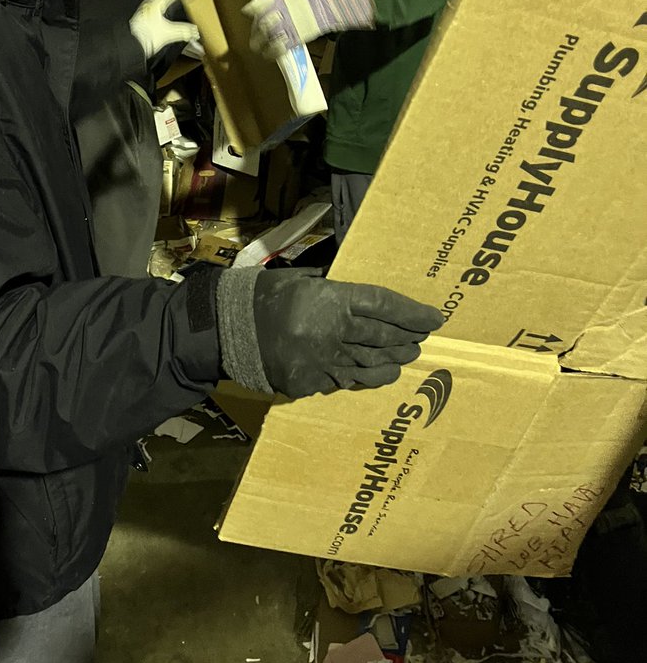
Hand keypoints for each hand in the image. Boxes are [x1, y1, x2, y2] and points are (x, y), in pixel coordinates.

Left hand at [129, 0, 198, 61]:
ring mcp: (144, 10)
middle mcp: (149, 5)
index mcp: (156, 4)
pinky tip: (160, 6)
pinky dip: (159, 1)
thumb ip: (183, 31)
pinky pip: (152, 4)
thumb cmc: (146, 37)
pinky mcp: (141, 16)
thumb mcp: (169, 33)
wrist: (133, 44)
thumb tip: (193, 31)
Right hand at [217, 267, 442, 399]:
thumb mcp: (301, 280)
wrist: (226, 328)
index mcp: (331, 300)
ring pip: (371, 364)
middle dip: (408, 337)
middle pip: (383, 337)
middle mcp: (332, 332)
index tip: (435, 317)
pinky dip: (365, 377)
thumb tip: (360, 291)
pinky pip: (345, 381)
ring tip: (406, 356)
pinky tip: (379, 374)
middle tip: (422, 337)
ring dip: (394, 360)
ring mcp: (323, 361)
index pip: (384, 305)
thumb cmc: (264, 295)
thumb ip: (333, 286)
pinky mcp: (311, 382)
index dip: (413, 312)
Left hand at [243, 0, 374, 58]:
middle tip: (255, 36)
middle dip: (255, 32)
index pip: (253, 8)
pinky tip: (269, 55)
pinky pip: (277, 50)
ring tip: (259, 48)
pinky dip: (271, 53)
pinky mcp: (292, 39)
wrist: (326, 5)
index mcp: (274, 1)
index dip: (249, 11)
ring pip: (263, 40)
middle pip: (258, 26)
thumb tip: (261, 5)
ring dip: (260, 45)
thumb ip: (273, 1)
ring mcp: (283, 28)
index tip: (247, 13)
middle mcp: (276, 15)